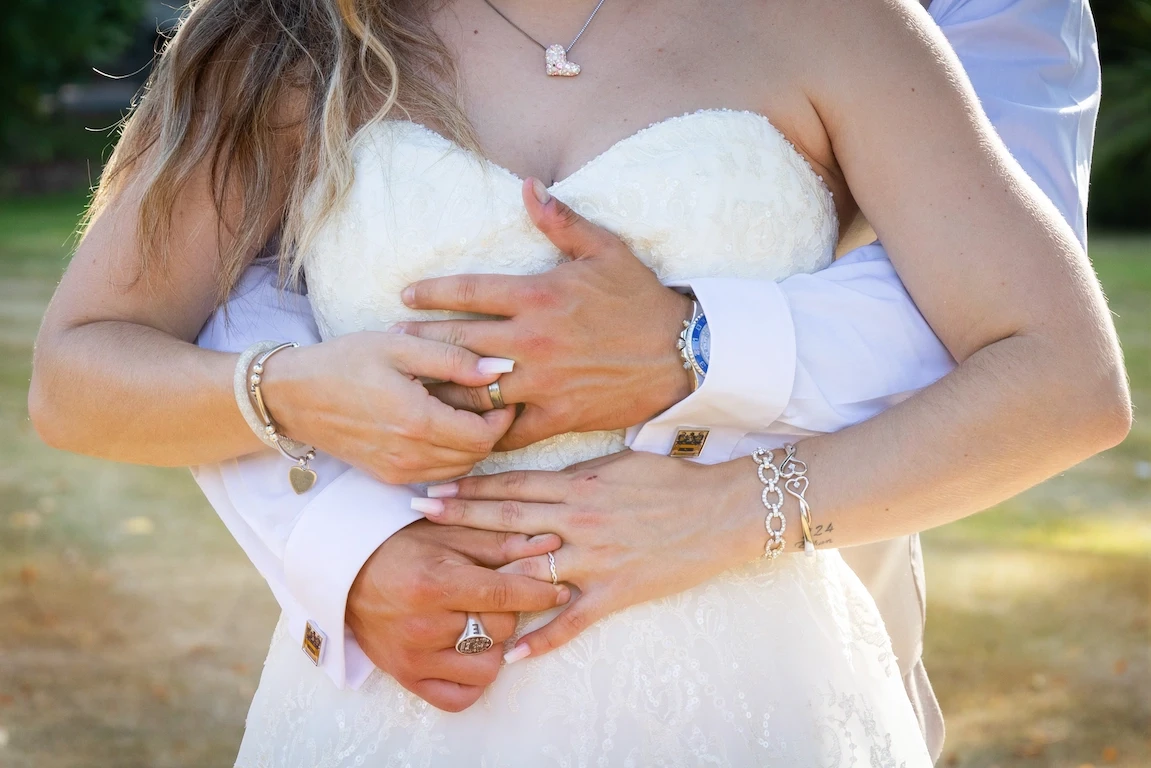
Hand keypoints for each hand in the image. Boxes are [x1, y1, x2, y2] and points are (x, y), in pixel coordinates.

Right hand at [260, 331, 516, 482]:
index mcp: (417, 422)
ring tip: (465, 411)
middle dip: (491, 430)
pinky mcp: (388, 477)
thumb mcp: (399, 346)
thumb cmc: (345, 362)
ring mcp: (398, 471)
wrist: (293, 396)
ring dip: (472, 445)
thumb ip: (453, 358)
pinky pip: (437, 474)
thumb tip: (498, 369)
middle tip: (488, 400)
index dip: (503, 416)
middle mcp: (410, 455)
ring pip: (460, 470)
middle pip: (477, 455)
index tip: (503, 392)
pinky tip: (441, 427)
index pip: (484, 435)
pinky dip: (450, 457)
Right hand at [347, 520, 568, 711]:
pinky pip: (460, 696)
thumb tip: (551, 546)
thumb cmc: (402, 547)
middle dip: (510, 611)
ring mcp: (414, 658)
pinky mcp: (407, 678)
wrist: (347, 572)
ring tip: (481, 622)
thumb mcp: (449, 533)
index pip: (505, 594)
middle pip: (500, 629)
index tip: (558, 588)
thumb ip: (501, 542)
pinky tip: (468, 651)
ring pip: (487, 666)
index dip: (539, 591)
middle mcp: (423, 626)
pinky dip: (473, 677)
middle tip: (500, 597)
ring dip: (494, 645)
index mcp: (435, 584)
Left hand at [396, 178, 693, 450]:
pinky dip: (481, 431)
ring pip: (475, 389)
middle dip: (421, 340)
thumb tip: (528, 185)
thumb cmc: (641, 300)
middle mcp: (532, 340)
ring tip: (413, 386)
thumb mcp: (606, 250)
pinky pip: (508, 429)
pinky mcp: (557, 415)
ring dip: (441, 387)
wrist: (682, 354)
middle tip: (392, 341)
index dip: (431, 292)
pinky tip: (459, 430)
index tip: (405, 296)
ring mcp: (543, 381)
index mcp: (538, 295)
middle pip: (459, 340)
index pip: (468, 291)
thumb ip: (561, 220)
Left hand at [414, 451, 758, 660]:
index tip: (435, 486)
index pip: (513, 485)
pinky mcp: (617, 591)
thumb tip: (544, 476)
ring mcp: (596, 558)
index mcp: (580, 485)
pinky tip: (511, 654)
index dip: (471, 486)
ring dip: (485, 575)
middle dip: (460, 517)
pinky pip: (572, 620)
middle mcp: (579, 520)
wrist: (724, 511)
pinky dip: (542, 639)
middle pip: (507, 520)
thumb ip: (578, 473)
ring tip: (446, 581)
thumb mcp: (622, 463)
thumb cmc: (674, 482)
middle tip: (417, 515)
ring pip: (530, 569)